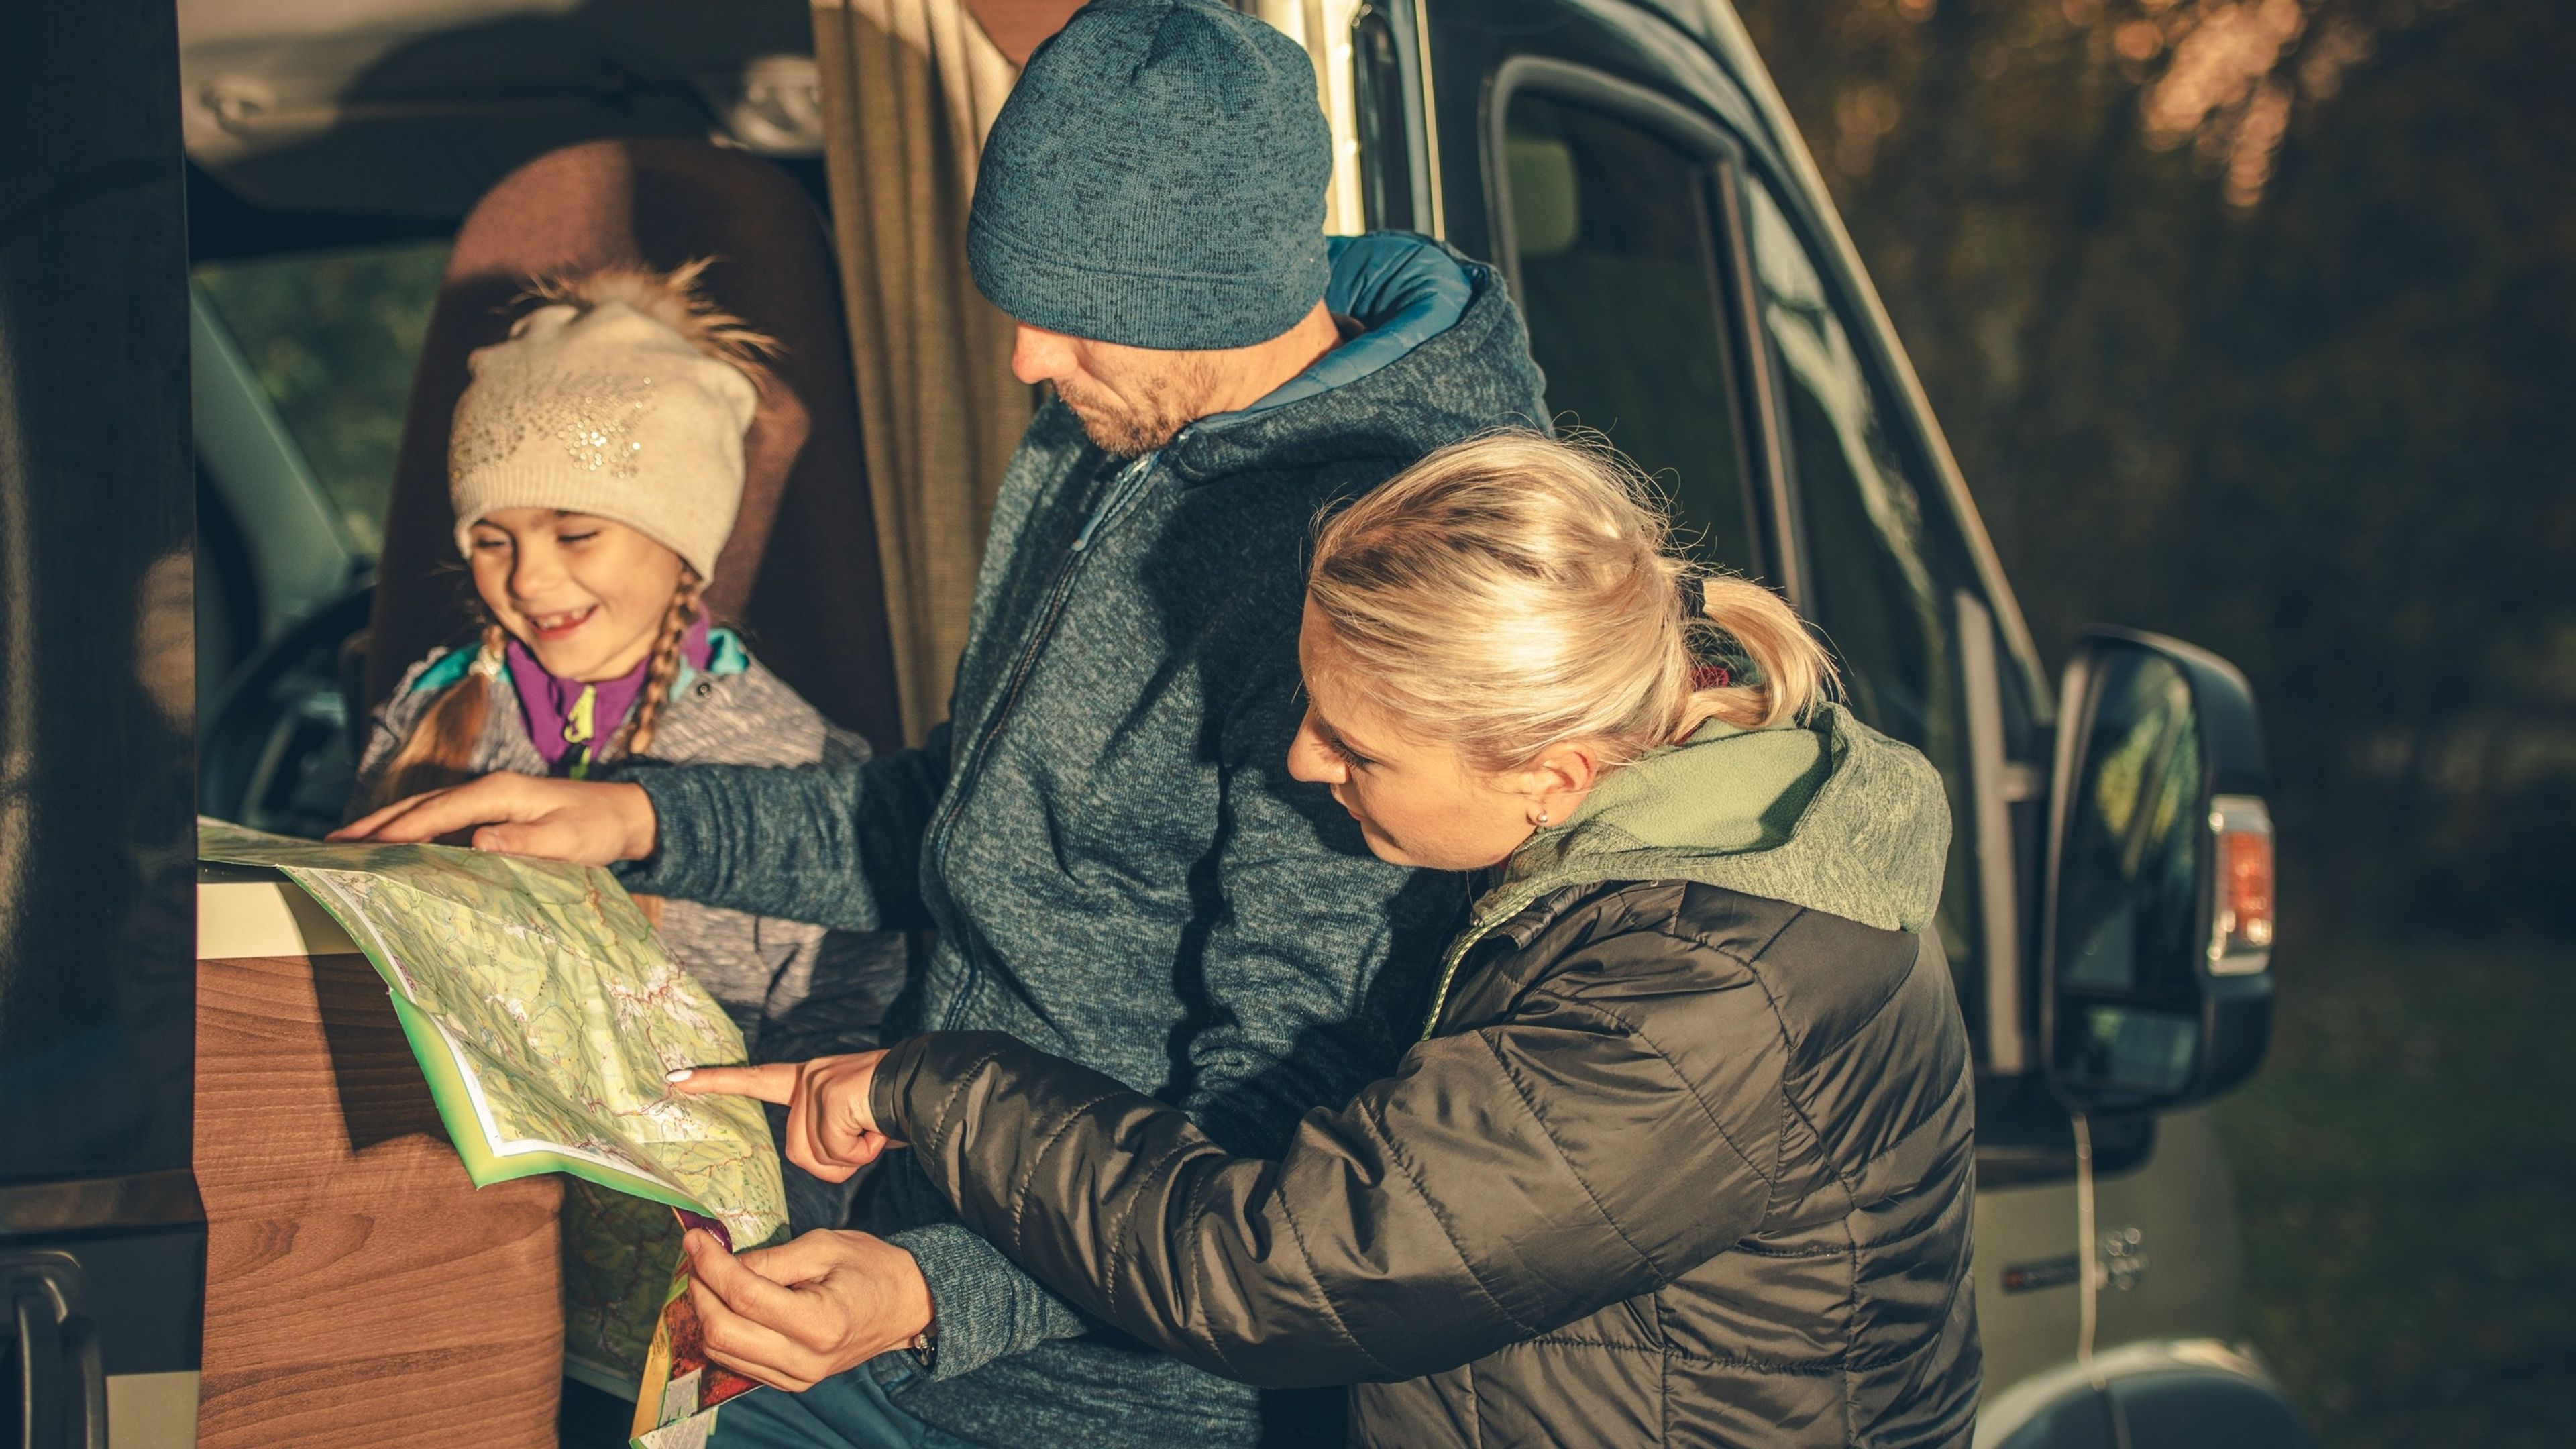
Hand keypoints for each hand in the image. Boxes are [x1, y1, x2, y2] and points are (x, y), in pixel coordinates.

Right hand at [330, 771, 656, 862]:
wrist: (623, 814)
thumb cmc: (597, 827)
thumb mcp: (568, 838)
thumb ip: (526, 840)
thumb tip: (479, 841)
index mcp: (500, 791)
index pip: (439, 810)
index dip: (401, 829)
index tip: (366, 846)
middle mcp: (487, 788)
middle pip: (420, 804)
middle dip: (377, 823)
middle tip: (334, 844)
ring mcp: (487, 797)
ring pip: (425, 809)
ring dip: (386, 824)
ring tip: (347, 844)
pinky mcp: (490, 810)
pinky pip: (440, 818)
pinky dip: (411, 828)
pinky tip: (392, 845)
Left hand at [670, 1053, 900, 1182]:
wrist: (929, 1087)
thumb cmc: (897, 1110)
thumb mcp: (853, 1123)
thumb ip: (827, 1134)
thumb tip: (828, 1154)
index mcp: (809, 1080)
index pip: (756, 1079)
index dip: (715, 1081)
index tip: (674, 1078)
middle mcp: (808, 1078)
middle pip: (796, 1150)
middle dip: (833, 1161)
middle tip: (864, 1141)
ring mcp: (818, 1084)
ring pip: (813, 1155)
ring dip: (849, 1158)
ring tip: (873, 1134)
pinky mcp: (831, 1094)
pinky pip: (834, 1151)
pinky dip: (861, 1154)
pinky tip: (877, 1132)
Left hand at [682, 1228, 933, 1391]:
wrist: (906, 1306)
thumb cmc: (871, 1267)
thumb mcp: (826, 1247)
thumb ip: (773, 1258)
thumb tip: (722, 1260)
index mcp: (820, 1322)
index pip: (745, 1297)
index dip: (712, 1266)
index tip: (695, 1239)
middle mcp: (805, 1360)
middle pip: (723, 1333)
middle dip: (700, 1291)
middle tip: (697, 1258)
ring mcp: (797, 1377)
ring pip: (723, 1352)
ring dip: (705, 1312)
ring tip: (708, 1276)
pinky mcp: (790, 1382)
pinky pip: (738, 1362)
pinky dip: (722, 1331)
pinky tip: (725, 1303)